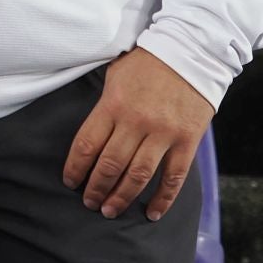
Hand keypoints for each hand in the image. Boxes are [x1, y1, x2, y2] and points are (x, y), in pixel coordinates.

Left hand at [62, 48, 213, 221]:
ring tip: (110, 211)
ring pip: (138, 176)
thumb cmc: (148, 62)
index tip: (70, 182)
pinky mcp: (187, 140)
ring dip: (122, 198)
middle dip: (96, 189)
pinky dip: (163, 199)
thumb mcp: (116, 75)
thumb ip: (104, 106)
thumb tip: (91, 137)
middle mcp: (136, 121)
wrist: (191, 50)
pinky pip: (174, 177)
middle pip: (110, 165)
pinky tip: (151, 213)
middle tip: (89, 203)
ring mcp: (164, 132)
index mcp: (114, 104)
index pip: (86, 145)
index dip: (75, 168)